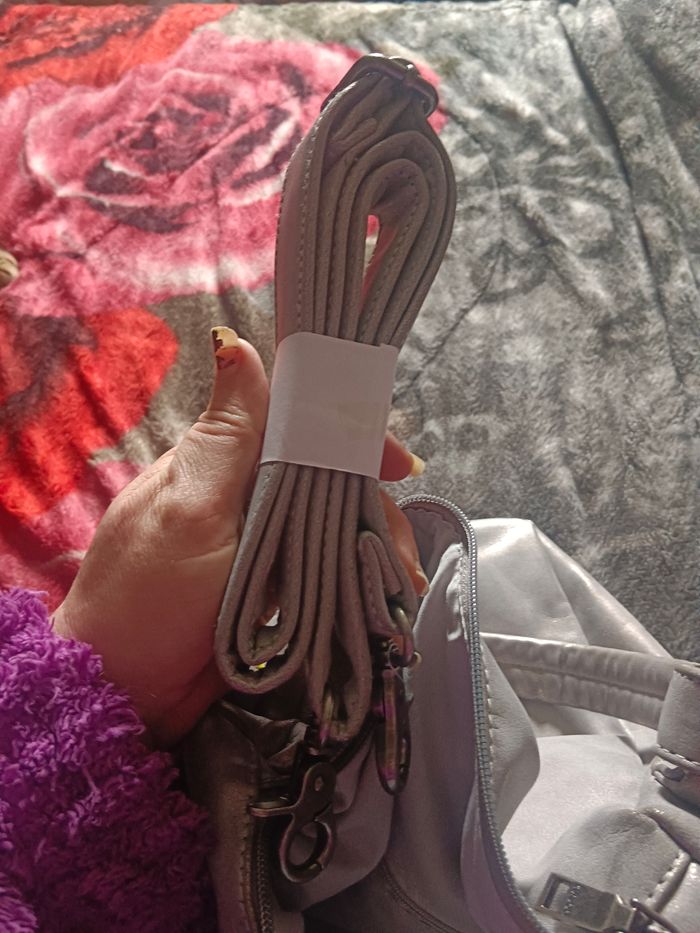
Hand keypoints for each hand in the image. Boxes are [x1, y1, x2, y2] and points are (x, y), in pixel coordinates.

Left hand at [52, 328, 428, 746]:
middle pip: (325, 475)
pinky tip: (381, 597)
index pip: (295, 422)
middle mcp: (242, 492)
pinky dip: (354, 576)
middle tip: (400, 551)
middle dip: (371, 505)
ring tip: (400, 587)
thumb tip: (234, 342)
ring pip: (330, 521)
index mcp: (219, 462)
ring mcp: (258, 540)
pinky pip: (322, 564)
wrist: (124, 691)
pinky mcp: (269, 584)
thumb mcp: (190, 511)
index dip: (348, 433)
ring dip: (370, 546)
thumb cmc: (147, 597)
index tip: (392, 462)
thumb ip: (226, 436)